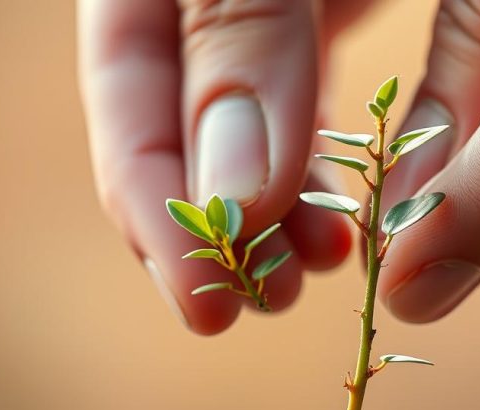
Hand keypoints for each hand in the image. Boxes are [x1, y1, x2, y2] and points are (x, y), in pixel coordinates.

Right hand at [77, 1, 373, 333]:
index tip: (202, 303)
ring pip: (259, 117)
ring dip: (288, 204)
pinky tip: (352, 214)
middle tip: (266, 297)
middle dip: (225, 223)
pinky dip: (335, 160)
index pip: (126, 83)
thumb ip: (242, 36)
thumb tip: (234, 196)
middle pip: (184, 119)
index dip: (156, 204)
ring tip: (324, 262)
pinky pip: (319, 92)